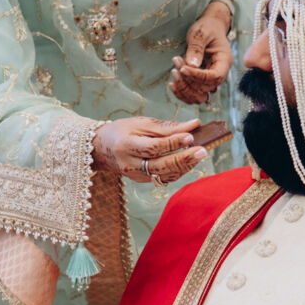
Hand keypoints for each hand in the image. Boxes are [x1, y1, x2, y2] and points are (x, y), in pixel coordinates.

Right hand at [92, 116, 206, 186]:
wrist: (102, 149)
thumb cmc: (123, 131)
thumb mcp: (141, 123)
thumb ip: (167, 127)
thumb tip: (193, 125)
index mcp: (126, 145)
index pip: (153, 147)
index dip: (172, 143)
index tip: (190, 136)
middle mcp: (130, 164)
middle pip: (160, 165)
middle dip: (184, 159)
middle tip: (203, 150)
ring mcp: (135, 176)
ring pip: (165, 174)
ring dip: (185, 166)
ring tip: (200, 154)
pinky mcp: (142, 181)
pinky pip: (164, 178)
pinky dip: (178, 170)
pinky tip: (189, 161)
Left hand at [170, 0, 232, 104]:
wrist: (209, 28)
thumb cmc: (207, 28)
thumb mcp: (201, 33)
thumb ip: (197, 48)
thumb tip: (192, 65)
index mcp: (224, 61)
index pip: (214, 76)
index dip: (198, 75)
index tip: (183, 68)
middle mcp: (220, 73)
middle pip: (206, 88)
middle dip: (188, 80)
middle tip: (176, 63)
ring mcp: (211, 80)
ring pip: (199, 96)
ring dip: (184, 89)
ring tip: (173, 72)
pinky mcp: (202, 83)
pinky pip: (193, 95)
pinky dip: (182, 93)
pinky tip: (172, 84)